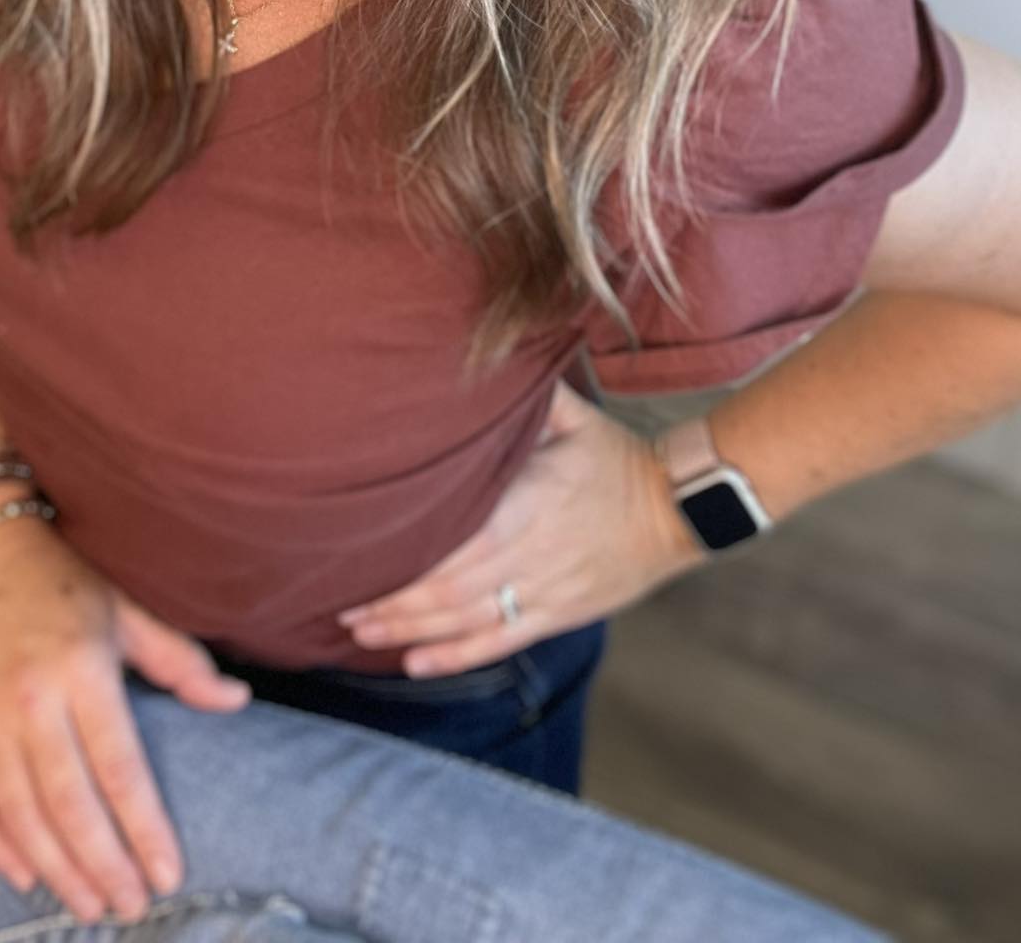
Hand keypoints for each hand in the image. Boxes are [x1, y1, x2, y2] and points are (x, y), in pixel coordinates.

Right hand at [0, 513, 251, 922]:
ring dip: (56, 869)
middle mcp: (31, 702)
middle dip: (103, 865)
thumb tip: (238, 700)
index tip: (169, 873)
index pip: (120, 768)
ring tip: (89, 906)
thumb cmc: (62, 580)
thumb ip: (179, 662)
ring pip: (19, 815)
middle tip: (131, 907)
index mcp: (83, 670)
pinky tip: (24, 875)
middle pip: (69, 804)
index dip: (145, 828)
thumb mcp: (127, 609)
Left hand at [336, 379, 705, 675]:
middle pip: (449, 588)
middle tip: (342, 609)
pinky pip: (501, 640)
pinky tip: (418, 664)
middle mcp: (529, 552)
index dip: (406, 556)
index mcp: (526, 502)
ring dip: (411, 631)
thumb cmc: (614, 457)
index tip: (358, 557)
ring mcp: (543, 590)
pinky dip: (457, 657)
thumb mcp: (571, 415)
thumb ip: (524, 396)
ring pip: (467, 620)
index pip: (456, 538)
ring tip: (362, 635)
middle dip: (392, 602)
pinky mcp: (557, 614)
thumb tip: (481, 356)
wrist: (677, 509)